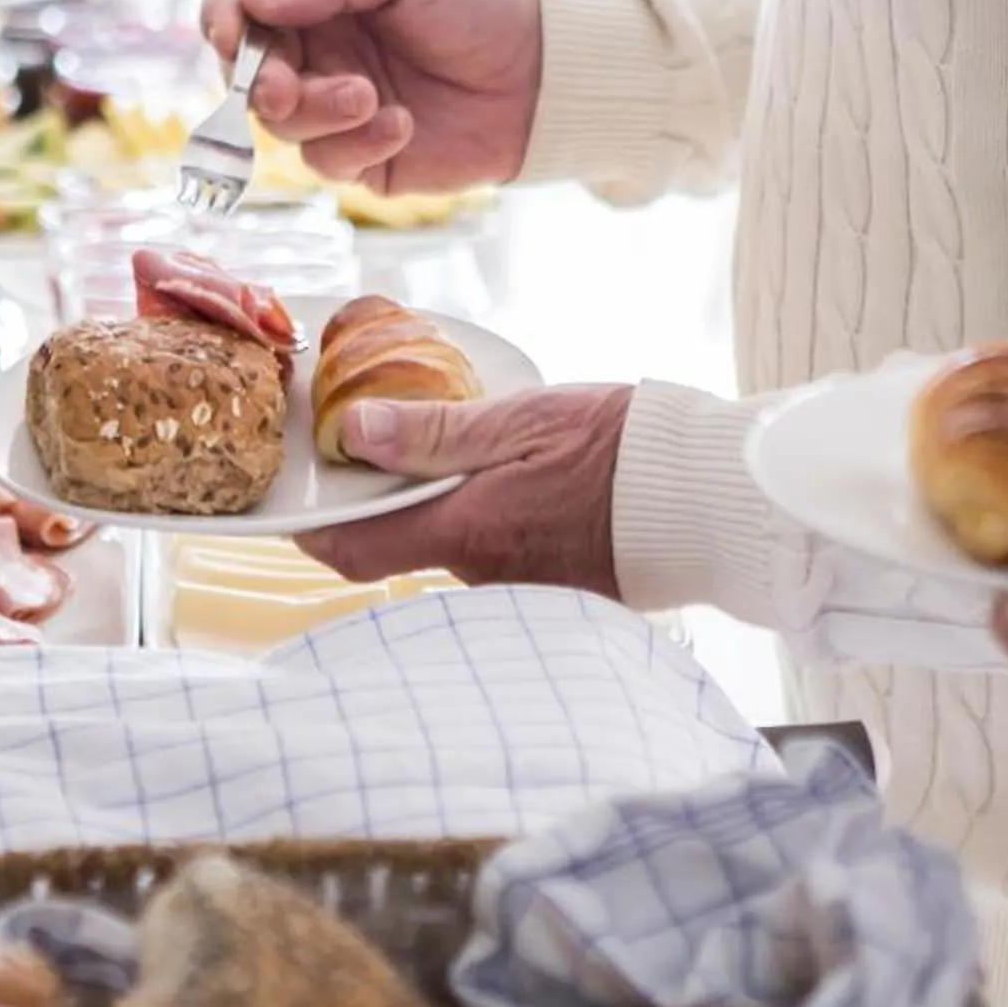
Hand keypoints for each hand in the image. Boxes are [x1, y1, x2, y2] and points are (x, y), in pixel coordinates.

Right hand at [200, 0, 541, 189]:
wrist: (547, 68)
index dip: (221, 15)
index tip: (230, 31)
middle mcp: (316, 50)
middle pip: (246, 72)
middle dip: (257, 82)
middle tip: (283, 88)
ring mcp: (335, 107)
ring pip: (281, 127)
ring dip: (315, 113)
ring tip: (369, 96)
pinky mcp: (364, 157)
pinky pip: (331, 163)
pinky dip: (360, 144)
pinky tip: (403, 124)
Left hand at [301, 384, 633, 592]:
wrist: (710, 498)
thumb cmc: (623, 450)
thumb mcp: (521, 419)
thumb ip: (435, 430)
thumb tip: (354, 432)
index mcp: (466, 533)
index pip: (354, 551)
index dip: (312, 531)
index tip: (297, 502)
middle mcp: (484, 574)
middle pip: (402, 546)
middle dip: (383, 504)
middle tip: (377, 448)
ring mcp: (522, 587)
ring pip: (454, 545)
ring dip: (443, 504)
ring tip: (456, 448)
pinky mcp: (559, 586)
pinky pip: (501, 552)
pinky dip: (489, 517)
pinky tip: (513, 476)